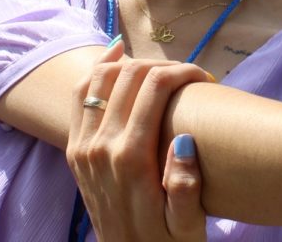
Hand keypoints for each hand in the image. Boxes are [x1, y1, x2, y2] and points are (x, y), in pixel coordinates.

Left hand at [66, 42, 210, 240]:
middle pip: (128, 75)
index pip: (155, 87)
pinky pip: (80, 96)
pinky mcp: (75, 149)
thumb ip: (186, 187)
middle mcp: (101, 146)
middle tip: (188, 76)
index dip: (184, 71)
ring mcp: (83, 146)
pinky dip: (97, 71)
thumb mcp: (188, 226)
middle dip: (162, 64)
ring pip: (99, 78)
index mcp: (132, 158)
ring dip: (129, 62)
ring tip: (158, 65)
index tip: (206, 79)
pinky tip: (117, 58)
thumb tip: (186, 140)